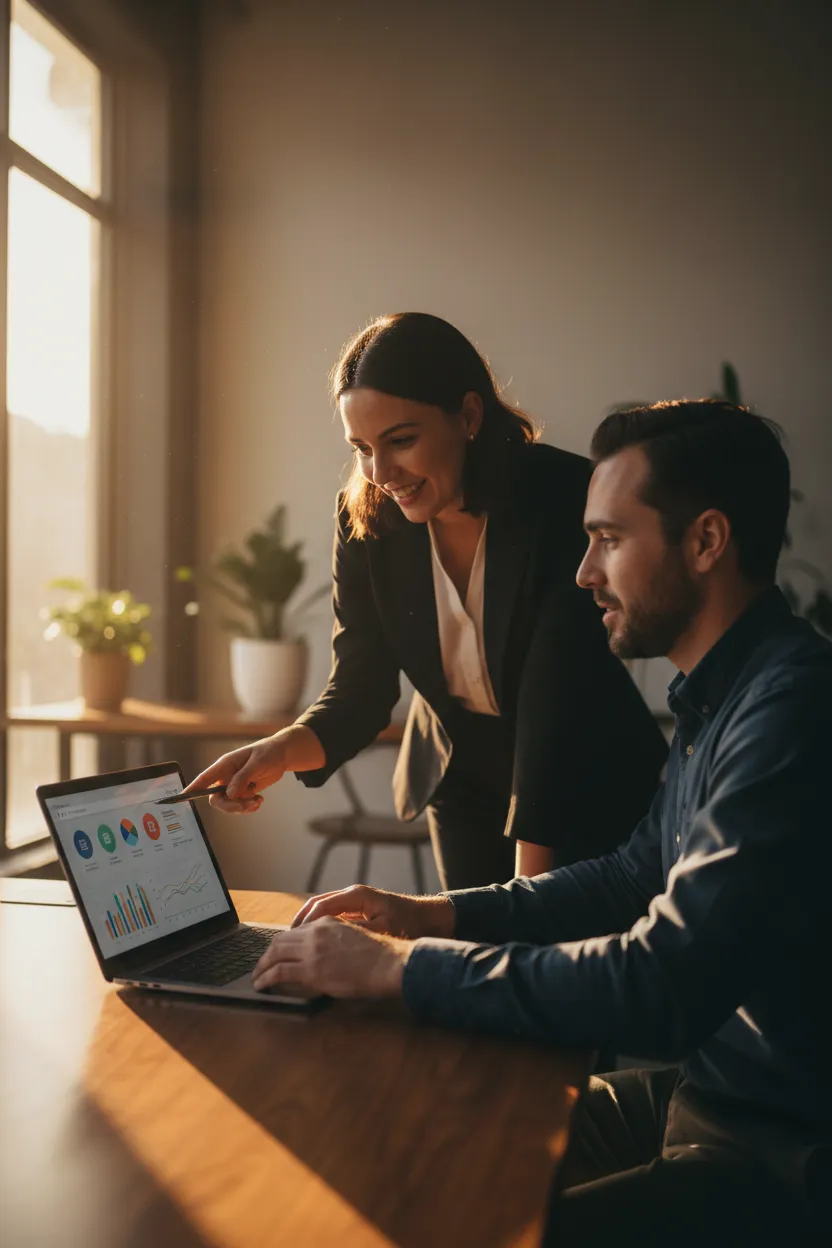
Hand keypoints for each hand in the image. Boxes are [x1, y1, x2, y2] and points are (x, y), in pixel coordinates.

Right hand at [181, 736, 288, 813]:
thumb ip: (242, 777)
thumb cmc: (268, 752)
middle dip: (230, 806)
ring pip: (229, 805)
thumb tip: (229, 794)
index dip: (192, 788)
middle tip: (247, 805)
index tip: (182, 798)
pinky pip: (239, 806)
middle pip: (216, 798)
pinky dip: (249, 807)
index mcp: (225, 765)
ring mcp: (234, 785)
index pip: (204, 778)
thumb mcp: (257, 763)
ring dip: (242, 807)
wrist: (282, 755)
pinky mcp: (243, 792)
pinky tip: (259, 801)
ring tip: (258, 800)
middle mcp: (226, 777)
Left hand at [252, 917, 409, 998]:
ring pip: (274, 954)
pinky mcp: (310, 969)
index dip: (281, 944)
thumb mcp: (352, 938)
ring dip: (262, 967)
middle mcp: (315, 932)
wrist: (387, 962)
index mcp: (327, 922)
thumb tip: (321, 957)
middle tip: (261, 966)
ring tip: (257, 978)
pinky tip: (262, 985)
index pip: (294, 931)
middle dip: (266, 954)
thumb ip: (333, 943)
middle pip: (279, 940)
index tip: (276, 954)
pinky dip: (266, 978)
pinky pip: (279, 972)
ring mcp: (311, 950)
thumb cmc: (378, 956)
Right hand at [290, 884, 454, 939]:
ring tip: (292, 941)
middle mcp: (353, 894)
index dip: (304, 923)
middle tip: (284, 941)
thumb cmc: (409, 925)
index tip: (292, 938)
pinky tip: (313, 940)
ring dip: (307, 924)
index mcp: (357, 896)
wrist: (430, 919)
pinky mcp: (359, 909)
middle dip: (299, 922)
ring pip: (322, 909)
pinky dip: (319, 925)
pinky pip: (332, 914)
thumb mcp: (382, 931)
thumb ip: (356, 934)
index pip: (321, 906)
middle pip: (317, 904)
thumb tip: (330, 941)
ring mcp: (355, 900)